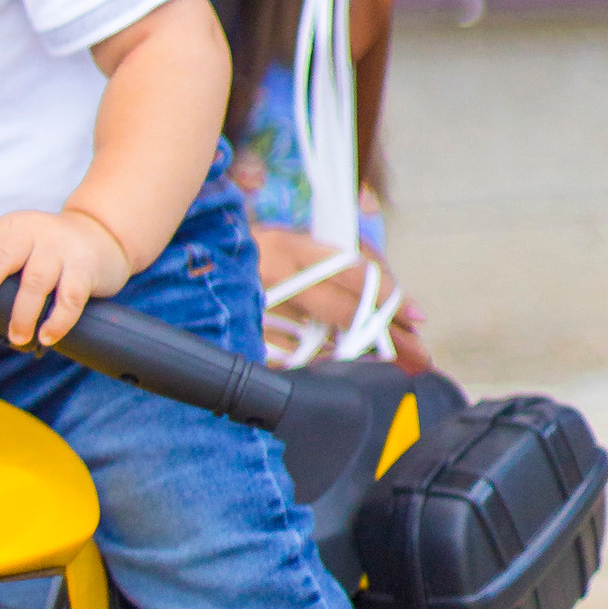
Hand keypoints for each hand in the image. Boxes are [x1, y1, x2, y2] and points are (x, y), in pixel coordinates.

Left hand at [0, 206, 129, 350]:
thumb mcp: (21, 239)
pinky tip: (47, 336)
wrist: (102, 234)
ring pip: (35, 281)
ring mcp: (60, 249)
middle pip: (3, 257)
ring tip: (16, 338)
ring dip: (21, 314)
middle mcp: (33, 233)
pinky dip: (57, 321)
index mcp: (12, 226)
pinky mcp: (84, 269)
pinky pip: (69, 298)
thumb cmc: (50, 246)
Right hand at [255, 224, 431, 372]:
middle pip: (344, 309)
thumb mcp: (286, 239)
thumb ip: (328, 258)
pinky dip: (320, 364)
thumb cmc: (245, 246)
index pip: (353, 271)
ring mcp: (256, 306)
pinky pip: (290, 357)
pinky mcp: (242, 333)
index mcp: (288, 243)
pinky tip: (342, 369)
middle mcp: (274, 273)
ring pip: (320, 339)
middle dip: (386, 333)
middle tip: (417, 353)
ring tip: (389, 366)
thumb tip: (379, 284)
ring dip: (358, 355)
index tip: (416, 315)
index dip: (389, 295)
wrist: (189, 256)